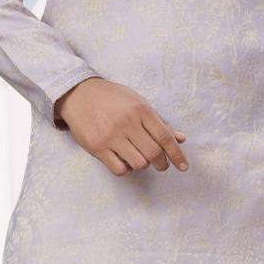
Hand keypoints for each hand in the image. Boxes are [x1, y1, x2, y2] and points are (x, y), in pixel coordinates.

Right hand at [55, 78, 188, 175]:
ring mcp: (111, 136)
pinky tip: (124, 161)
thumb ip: (159, 122)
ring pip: (139, 164)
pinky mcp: (97, 147)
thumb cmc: (113, 98)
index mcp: (141, 110)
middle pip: (154, 153)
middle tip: (161, 165)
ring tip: (139, 158)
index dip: (177, 155)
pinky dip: (126, 169)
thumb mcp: (138, 103)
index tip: (183, 167)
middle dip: (161, 164)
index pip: (165, 137)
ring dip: (143, 165)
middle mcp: (127, 123)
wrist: (79, 94)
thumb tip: (181, 139)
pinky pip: (119, 169)